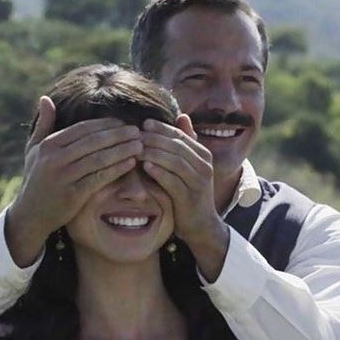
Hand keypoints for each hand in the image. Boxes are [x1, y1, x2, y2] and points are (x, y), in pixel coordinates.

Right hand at [6, 96, 141, 266]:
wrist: (30, 214)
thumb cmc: (36, 179)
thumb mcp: (33, 150)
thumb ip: (43, 124)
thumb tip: (46, 98)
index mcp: (49, 145)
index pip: (82, 129)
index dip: (105, 124)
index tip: (122, 122)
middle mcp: (55, 159)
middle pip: (94, 142)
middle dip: (118, 135)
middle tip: (137, 131)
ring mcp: (64, 177)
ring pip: (99, 158)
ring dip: (122, 150)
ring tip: (139, 145)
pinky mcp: (73, 195)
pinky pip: (100, 178)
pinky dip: (117, 169)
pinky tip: (130, 163)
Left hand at [140, 115, 229, 280]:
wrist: (201, 224)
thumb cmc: (189, 193)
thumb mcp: (188, 167)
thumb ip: (184, 144)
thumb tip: (181, 116)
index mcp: (203, 154)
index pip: (180, 135)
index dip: (162, 128)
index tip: (143, 123)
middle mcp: (204, 165)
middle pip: (177, 146)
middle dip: (155, 139)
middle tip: (135, 136)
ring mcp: (199, 182)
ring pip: (175, 161)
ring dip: (154, 153)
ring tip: (137, 149)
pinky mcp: (190, 197)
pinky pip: (173, 181)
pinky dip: (159, 172)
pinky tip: (145, 166)